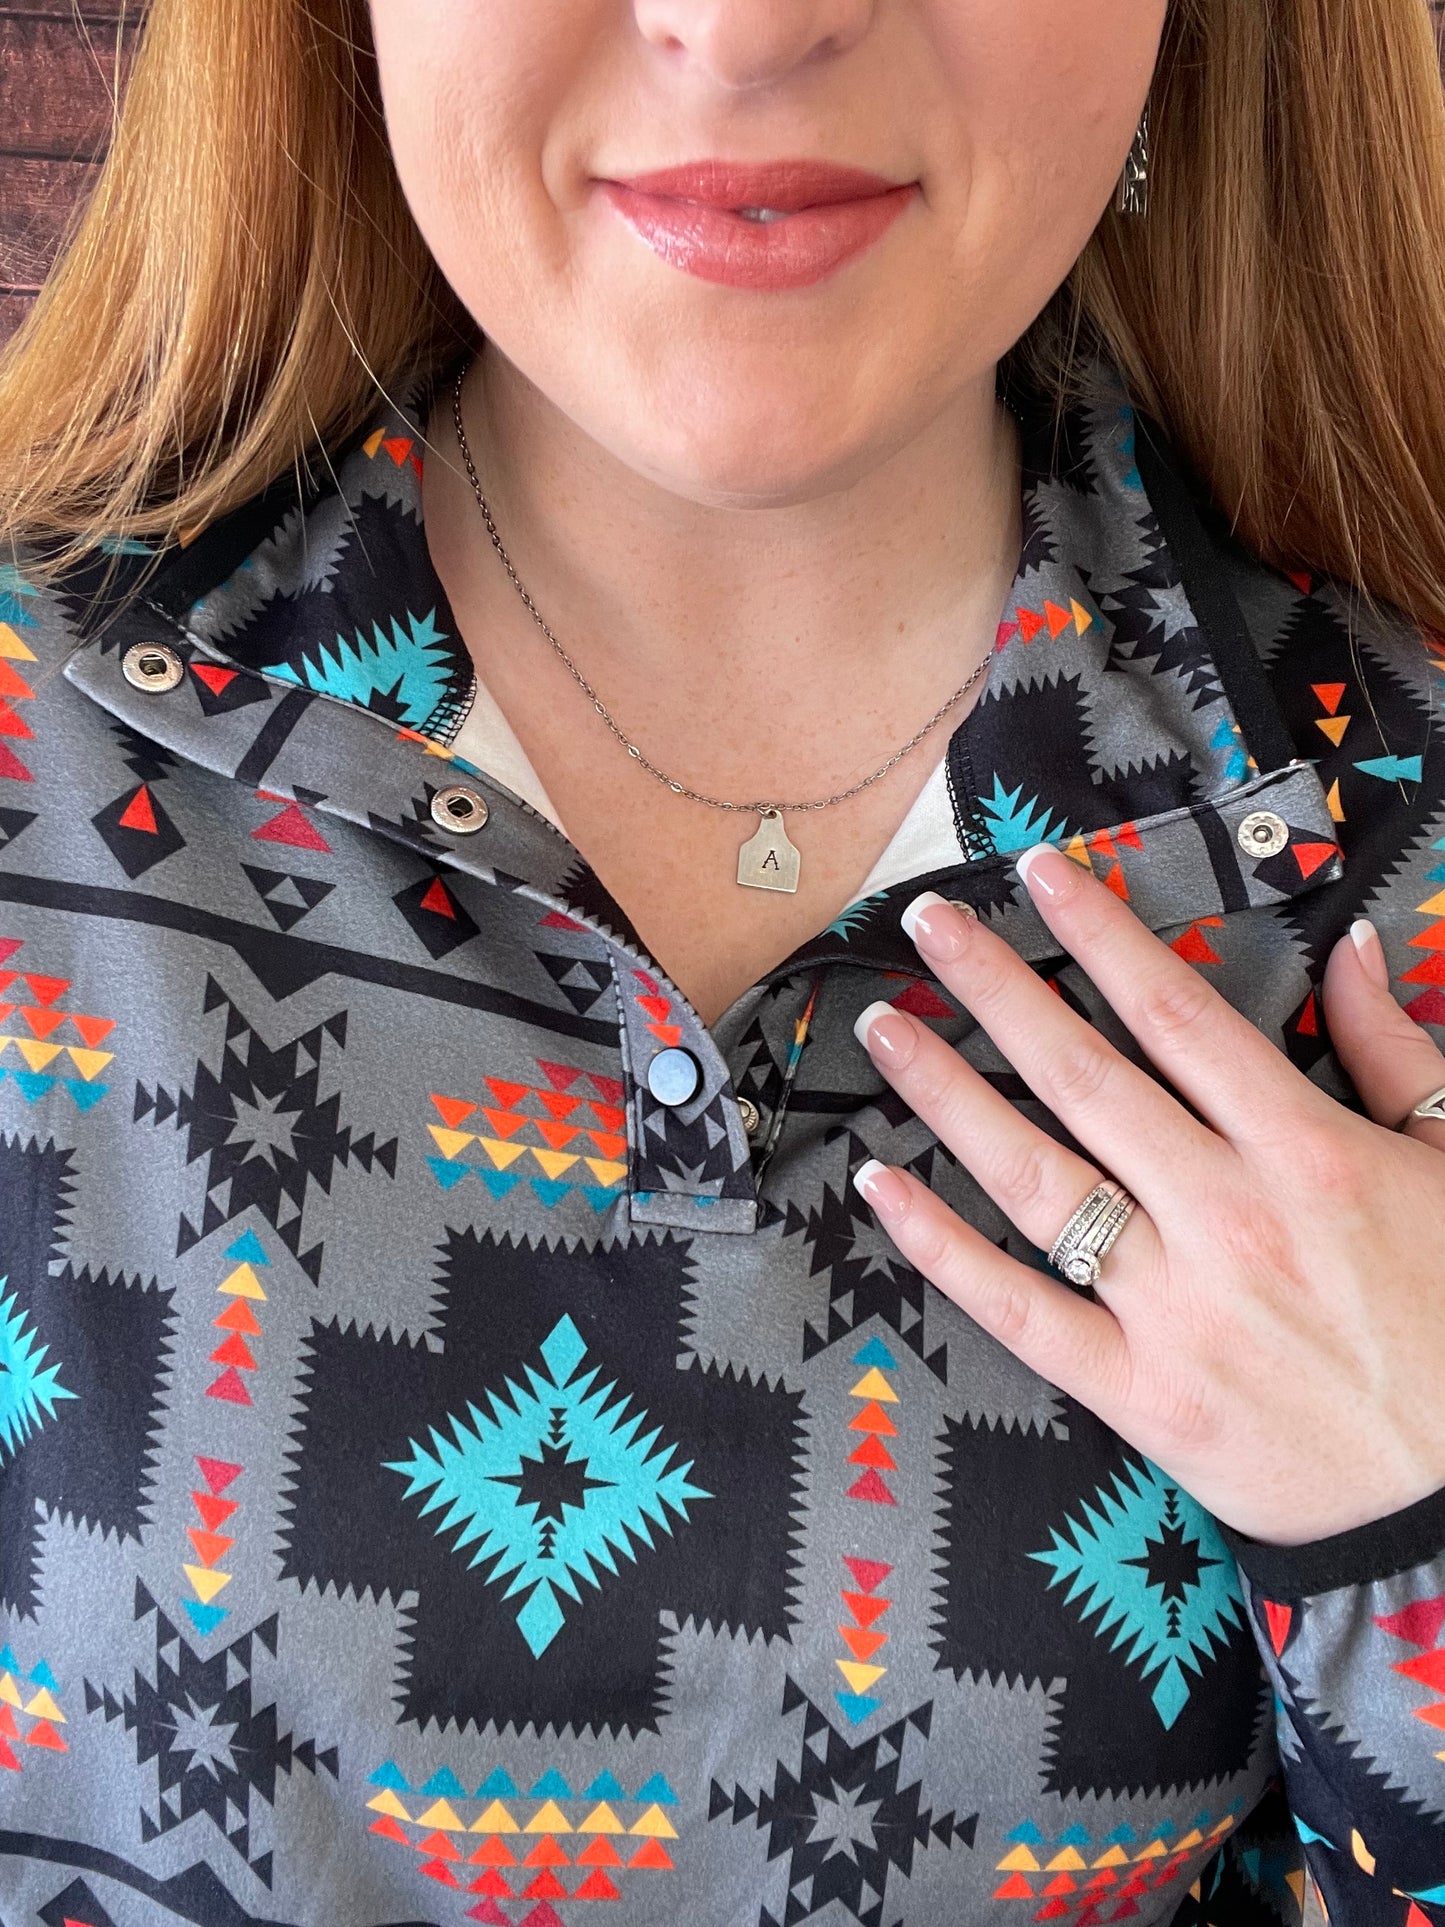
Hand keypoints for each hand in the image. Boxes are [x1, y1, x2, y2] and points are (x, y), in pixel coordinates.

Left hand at [851, 843, 1444, 1546]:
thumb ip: (1391, 1051)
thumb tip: (1353, 947)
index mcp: (1305, 1152)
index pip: (1176, 1013)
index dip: (1099, 934)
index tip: (1038, 875)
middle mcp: (1227, 1217)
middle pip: (1083, 1076)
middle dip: (996, 988)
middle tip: (925, 927)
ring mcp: (1176, 1308)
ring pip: (1035, 1177)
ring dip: (947, 1094)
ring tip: (885, 1030)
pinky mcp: (1142, 1393)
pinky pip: (1020, 1311)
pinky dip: (943, 1250)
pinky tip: (881, 1188)